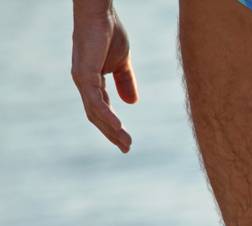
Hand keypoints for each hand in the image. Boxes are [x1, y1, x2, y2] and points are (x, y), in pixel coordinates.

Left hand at [71, 0, 137, 151]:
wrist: (101, 14)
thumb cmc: (110, 32)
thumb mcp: (122, 63)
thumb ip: (126, 82)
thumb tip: (132, 103)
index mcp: (92, 81)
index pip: (102, 109)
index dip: (114, 126)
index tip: (127, 141)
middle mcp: (84, 83)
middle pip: (96, 115)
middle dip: (112, 133)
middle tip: (127, 148)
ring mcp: (82, 79)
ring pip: (95, 111)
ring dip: (110, 129)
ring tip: (125, 142)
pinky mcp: (84, 74)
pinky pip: (95, 100)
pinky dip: (106, 115)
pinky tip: (118, 126)